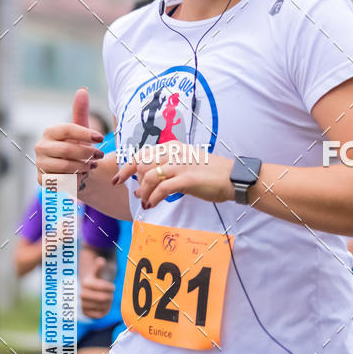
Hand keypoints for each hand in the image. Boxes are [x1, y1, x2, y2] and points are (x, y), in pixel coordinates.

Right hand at [35, 88, 104, 183]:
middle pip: (68, 149)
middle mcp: (41, 147)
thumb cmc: (78, 148)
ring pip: (67, 166)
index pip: (67, 129)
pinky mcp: (42, 180)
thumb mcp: (81, 130)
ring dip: (84, 166)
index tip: (102, 138)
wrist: (74, 172)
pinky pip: (63, 180)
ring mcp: (40, 164)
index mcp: (49, 132)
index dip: (85, 133)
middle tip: (100, 155)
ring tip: (92, 165)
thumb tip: (83, 90)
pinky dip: (76, 178)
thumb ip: (80, 112)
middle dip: (88, 153)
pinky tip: (82, 174)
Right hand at [80, 257, 115, 318]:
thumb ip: (99, 267)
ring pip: (102, 307)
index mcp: (85, 282)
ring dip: (108, 303)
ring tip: (107, 299)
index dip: (110, 287)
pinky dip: (104, 311)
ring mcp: (82, 304)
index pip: (102, 287)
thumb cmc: (98, 278)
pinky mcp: (85, 313)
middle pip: (103, 298)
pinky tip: (104, 306)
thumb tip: (101, 260)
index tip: (112, 287)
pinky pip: (99, 315)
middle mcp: (81, 294)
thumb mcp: (99, 271)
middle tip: (111, 294)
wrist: (91, 288)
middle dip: (110, 296)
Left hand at [113, 144, 233, 208]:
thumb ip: (169, 169)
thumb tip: (149, 183)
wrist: (233, 178)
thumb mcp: (187, 165)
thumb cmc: (211, 174)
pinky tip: (151, 205)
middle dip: (132, 178)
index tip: (119, 176)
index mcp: (173, 147)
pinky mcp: (187, 179)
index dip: (127, 165)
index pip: (143, 153)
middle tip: (133, 192)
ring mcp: (180, 165)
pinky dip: (153, 198)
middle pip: (141, 162)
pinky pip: (162, 189)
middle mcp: (174, 153)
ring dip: (143, 191)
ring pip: (149, 176)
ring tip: (144, 201)